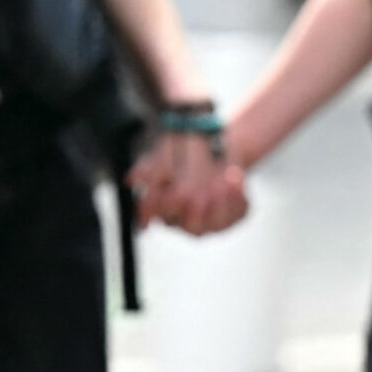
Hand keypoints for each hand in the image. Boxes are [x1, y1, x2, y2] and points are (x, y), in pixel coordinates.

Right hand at [129, 133, 247, 234]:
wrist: (212, 145)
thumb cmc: (183, 152)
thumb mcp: (164, 155)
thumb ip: (149, 168)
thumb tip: (133, 179)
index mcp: (164, 208)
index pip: (160, 215)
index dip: (167, 207)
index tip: (175, 193)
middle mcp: (186, 219)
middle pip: (192, 226)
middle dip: (199, 210)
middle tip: (203, 192)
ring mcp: (210, 220)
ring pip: (218, 224)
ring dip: (223, 202)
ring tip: (225, 179)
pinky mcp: (232, 214)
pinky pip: (238, 214)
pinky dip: (239, 197)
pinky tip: (236, 179)